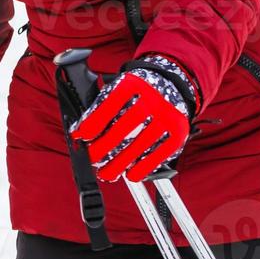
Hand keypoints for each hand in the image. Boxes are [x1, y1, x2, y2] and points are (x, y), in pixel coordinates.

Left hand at [70, 54, 197, 182]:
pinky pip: (160, 153)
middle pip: (125, 127)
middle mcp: (153, 98)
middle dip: (104, 147)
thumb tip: (80, 135)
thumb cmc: (134, 94)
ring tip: (106, 173)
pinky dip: (144, 167)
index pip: (110, 104)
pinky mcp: (179, 131)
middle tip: (92, 159)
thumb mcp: (117, 91)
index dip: (94, 122)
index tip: (81, 137)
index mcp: (133, 83)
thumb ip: (100, 109)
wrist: (170, 85)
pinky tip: (130, 174)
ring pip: (141, 144)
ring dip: (120, 163)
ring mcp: (168, 115)